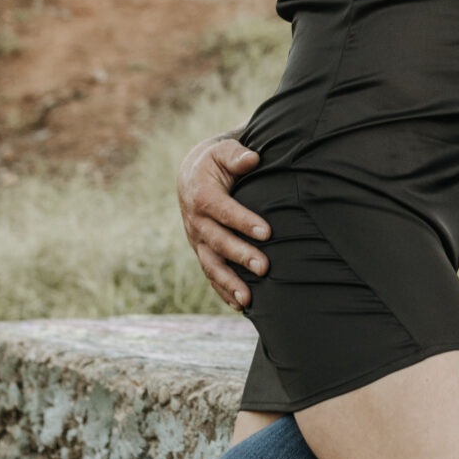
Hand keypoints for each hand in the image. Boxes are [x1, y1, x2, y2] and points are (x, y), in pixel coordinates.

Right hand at [178, 134, 269, 308]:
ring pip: (211, 265)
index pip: (223, 211)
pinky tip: (241, 306)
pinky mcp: (202, 252)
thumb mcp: (223, 151)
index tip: (267, 232)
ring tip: (248, 300)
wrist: (192, 176)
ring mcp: (197, 241)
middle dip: (241, 256)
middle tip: (265, 267)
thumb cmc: (215, 162)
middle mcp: (196, 222)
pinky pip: (211, 275)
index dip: (243, 222)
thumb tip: (252, 159)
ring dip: (229, 283)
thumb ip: (236, 155)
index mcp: (201, 196)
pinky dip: (223, 291)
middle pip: (218, 242)